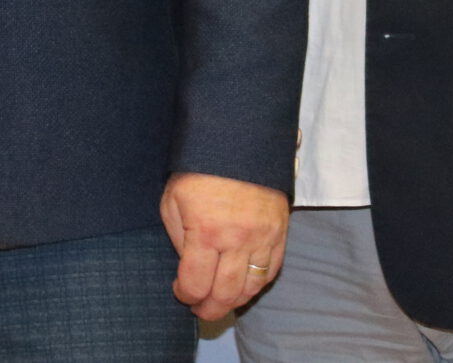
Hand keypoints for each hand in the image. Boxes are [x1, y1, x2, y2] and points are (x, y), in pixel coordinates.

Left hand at [160, 171, 288, 319]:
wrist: (238, 142)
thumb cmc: (198, 170)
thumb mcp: (173, 200)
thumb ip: (178, 238)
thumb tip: (187, 266)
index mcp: (205, 232)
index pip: (196, 284)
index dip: (186, 295)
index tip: (181, 292)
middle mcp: (237, 241)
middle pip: (226, 294)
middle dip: (210, 309)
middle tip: (200, 310)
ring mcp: (262, 238)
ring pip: (252, 287)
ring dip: (235, 301)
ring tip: (221, 301)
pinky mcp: (280, 233)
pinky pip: (272, 270)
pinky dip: (257, 285)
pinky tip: (244, 286)